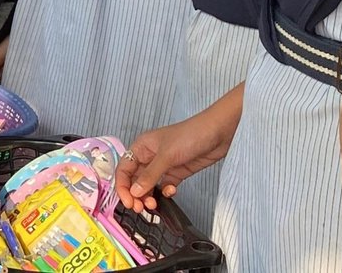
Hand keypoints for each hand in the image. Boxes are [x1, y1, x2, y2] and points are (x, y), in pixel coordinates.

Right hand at [115, 111, 235, 211]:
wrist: (219, 133)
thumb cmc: (191, 134)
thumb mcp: (167, 155)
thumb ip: (150, 175)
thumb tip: (134, 192)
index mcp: (142, 147)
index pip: (124, 169)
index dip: (123, 186)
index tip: (129, 202)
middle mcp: (150, 156)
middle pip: (135, 180)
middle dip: (136, 195)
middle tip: (141, 208)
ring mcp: (163, 165)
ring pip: (149, 186)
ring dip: (149, 196)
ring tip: (154, 205)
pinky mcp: (177, 172)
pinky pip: (164, 186)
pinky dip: (165, 192)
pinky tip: (171, 191)